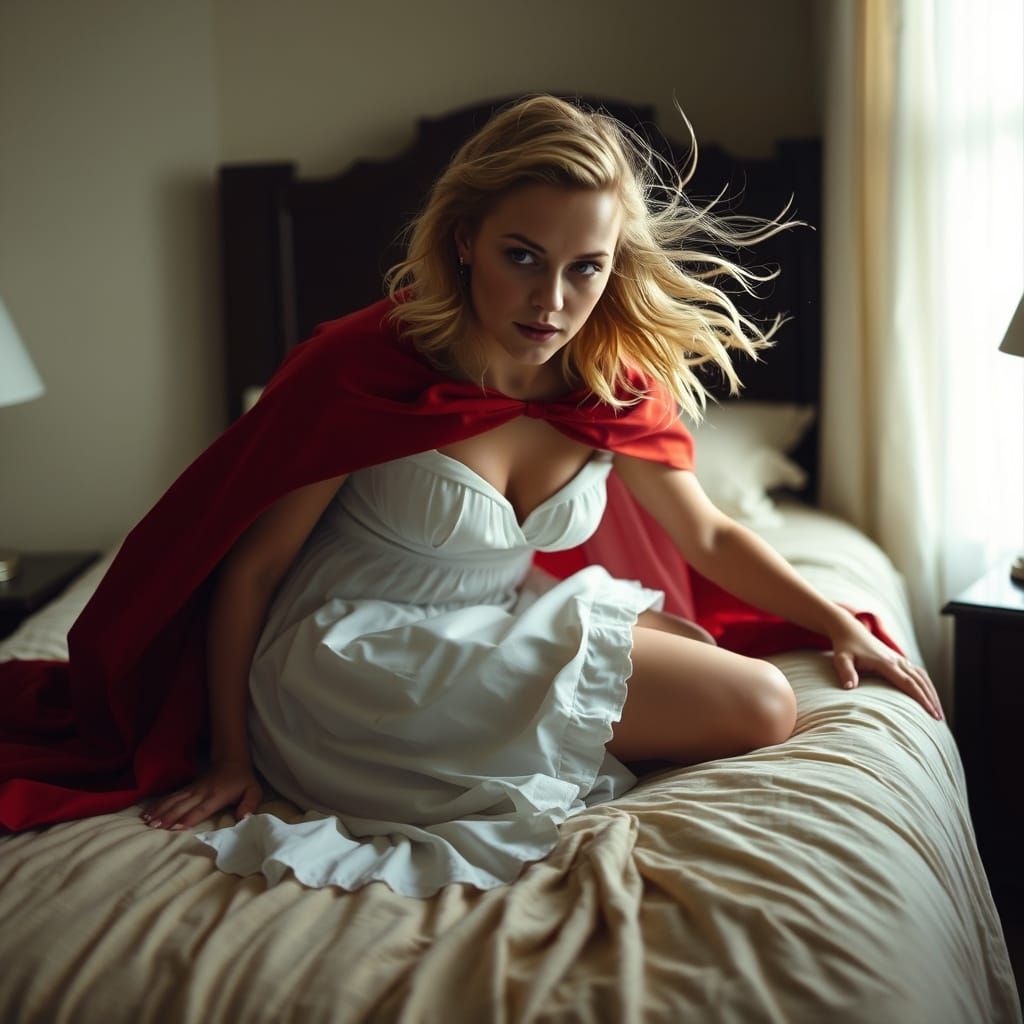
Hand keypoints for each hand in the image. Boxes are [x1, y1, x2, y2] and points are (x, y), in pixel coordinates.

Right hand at [140, 760, 262, 829]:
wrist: (232, 760)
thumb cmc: (242, 780)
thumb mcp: (253, 791)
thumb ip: (250, 805)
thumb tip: (244, 819)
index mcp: (216, 795)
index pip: (201, 809)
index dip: (189, 818)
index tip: (176, 828)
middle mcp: (201, 792)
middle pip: (183, 805)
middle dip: (168, 816)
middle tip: (154, 827)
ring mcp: (192, 789)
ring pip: (174, 800)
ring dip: (160, 810)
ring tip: (147, 821)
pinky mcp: (187, 788)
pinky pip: (171, 797)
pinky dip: (158, 804)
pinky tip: (147, 813)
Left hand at [829, 619, 943, 721]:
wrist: (849, 630)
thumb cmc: (844, 647)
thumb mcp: (841, 659)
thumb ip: (845, 672)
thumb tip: (849, 688)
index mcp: (885, 662)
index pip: (908, 683)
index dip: (921, 698)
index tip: (931, 712)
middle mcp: (897, 660)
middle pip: (920, 682)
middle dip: (932, 700)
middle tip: (940, 719)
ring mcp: (899, 659)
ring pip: (922, 677)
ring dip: (932, 693)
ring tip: (938, 712)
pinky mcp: (899, 660)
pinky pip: (918, 673)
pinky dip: (926, 685)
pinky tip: (930, 696)